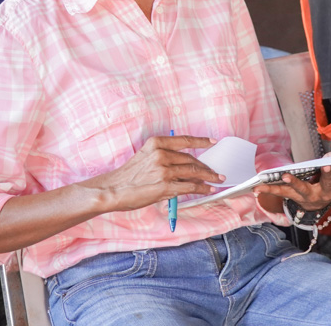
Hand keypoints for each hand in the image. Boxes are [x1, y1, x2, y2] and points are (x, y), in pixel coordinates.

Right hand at [85, 135, 222, 212]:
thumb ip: (164, 157)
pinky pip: (189, 187)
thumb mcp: (145, 157)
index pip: (184, 140)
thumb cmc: (128, 176)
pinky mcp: (165, 187)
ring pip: (193, 172)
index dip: (201, 141)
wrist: (113, 189)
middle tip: (215, 171)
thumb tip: (185, 164)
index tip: (212, 142)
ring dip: (208, 177)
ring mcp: (164, 170)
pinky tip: (208, 189)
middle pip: (191, 159)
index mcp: (156, 143)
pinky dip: (201, 188)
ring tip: (217, 179)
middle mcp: (161, 154)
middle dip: (205, 166)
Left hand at [255, 135, 330, 211]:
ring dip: (293, 183)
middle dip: (327, 175)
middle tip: (326, 166)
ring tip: (285, 175)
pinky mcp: (294, 197)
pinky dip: (270, 189)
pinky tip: (258, 187)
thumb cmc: (329, 176)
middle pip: (327, 184)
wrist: (317, 201)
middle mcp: (326, 193)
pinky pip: (282, 193)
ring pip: (301, 190)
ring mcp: (309, 197)